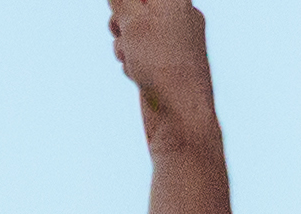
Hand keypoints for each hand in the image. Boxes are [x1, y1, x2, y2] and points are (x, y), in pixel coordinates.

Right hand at [111, 0, 220, 151]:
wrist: (180, 114)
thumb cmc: (162, 64)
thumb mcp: (134, 22)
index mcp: (177, 0)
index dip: (127, 3)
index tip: (123, 19)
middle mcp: (179, 17)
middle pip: (135, 7)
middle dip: (121, 19)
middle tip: (123, 31)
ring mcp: (173, 42)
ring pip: (134, 32)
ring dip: (124, 43)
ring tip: (132, 57)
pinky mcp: (165, 64)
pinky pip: (139, 53)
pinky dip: (132, 61)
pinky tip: (138, 74)